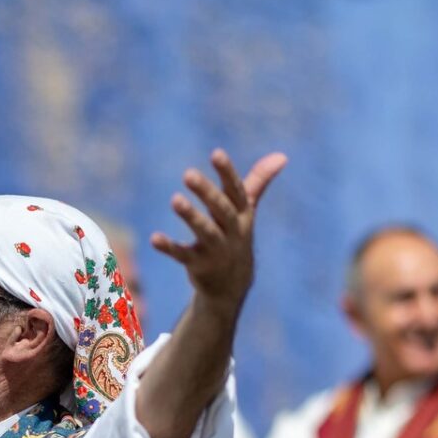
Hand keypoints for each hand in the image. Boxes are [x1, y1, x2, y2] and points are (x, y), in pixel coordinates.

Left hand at [151, 149, 287, 307]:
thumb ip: (258, 182)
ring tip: (175, 199)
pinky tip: (154, 238)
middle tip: (188, 174)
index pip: (236, 191)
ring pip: (205, 231)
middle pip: (221, 209)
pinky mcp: (199, 265)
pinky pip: (183, 255)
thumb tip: (282, 155)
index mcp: (243, 214)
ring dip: (191, 216)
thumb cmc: (236, 236)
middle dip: (207, 192)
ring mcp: (216, 250)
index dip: (227, 173)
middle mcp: (233, 231)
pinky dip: (169, 247)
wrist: (232, 285)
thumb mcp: (247, 210)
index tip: (216, 153)